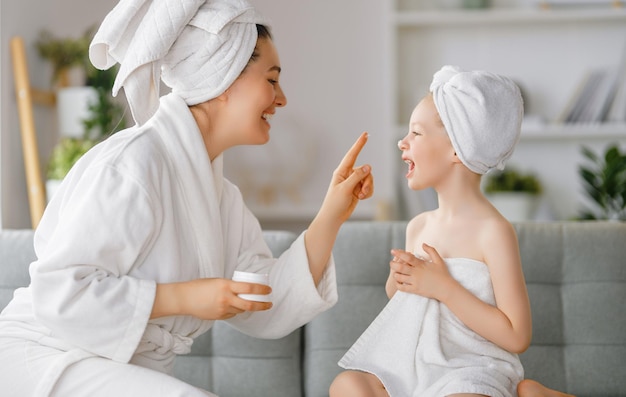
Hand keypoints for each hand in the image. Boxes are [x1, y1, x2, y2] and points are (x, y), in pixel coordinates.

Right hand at [152, 278, 272, 319]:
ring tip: (249, 302)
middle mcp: (226, 298)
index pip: (249, 288)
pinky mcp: (219, 317)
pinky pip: (232, 315)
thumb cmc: (199, 286)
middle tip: (269, 304)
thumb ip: (230, 286)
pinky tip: (232, 307)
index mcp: (226, 286)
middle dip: (262, 305)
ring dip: (247, 307)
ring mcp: (222, 309)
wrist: (184, 298)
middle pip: (249, 304)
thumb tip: (243, 289)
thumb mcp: (217, 281)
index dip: (261, 290)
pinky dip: (235, 311)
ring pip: (241, 310)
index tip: (269, 290)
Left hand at [319, 132, 373, 223]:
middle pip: (366, 171)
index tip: (365, 134)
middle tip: (362, 193)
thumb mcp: (345, 189)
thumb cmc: (335, 203)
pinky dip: (368, 193)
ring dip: (368, 188)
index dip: (359, 144)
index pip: (352, 155)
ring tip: (361, 196)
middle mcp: (348, 174)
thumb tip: (368, 166)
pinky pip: (369, 187)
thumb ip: (357, 177)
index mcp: (341, 171)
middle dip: (367, 182)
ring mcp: (354, 182)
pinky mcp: (358, 189)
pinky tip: (361, 198)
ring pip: (369, 179)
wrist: (334, 217)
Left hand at [390, 244, 455, 300]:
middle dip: (393, 264)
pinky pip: (402, 288)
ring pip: (400, 277)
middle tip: (391, 262)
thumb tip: (423, 244)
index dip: (399, 253)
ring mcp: (415, 282)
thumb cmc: (443, 274)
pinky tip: (398, 282)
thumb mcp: (439, 260)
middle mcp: (416, 273)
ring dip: (395, 274)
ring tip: (395, 272)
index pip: (407, 257)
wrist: (446, 289)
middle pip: (400, 267)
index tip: (393, 251)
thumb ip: (431, 250)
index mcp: (421, 265)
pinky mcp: (415, 290)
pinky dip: (398, 284)